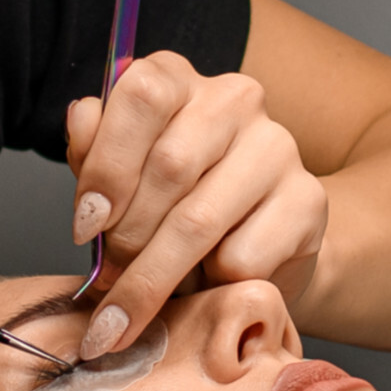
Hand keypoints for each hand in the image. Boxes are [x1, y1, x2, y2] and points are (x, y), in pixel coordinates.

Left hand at [64, 52, 327, 358]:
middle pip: (169, 166)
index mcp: (179, 80)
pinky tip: (203, 287)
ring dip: (155, 277)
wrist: (259, 247)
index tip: (86, 227)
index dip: (107, 164)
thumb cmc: (174, 206)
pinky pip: (241, 257)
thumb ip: (93, 152)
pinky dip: (209, 286)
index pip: (142, 93)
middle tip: (107, 283)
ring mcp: (277, 147)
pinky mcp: (308, 201)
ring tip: (132, 310)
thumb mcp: (121, 179)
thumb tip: (82, 118)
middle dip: (126, 239)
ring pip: (200, 220)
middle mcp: (234, 99)